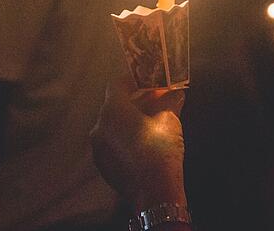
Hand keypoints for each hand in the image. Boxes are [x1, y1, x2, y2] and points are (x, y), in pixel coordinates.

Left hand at [90, 75, 187, 211]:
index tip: (150, 79)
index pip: (118, 83)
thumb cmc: (160, 150)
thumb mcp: (169, 119)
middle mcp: (99, 126)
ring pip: (114, 124)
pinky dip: (126, 136)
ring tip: (155, 120)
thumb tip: (176, 92)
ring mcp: (98, 147)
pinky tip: (145, 140)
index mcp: (112, 110)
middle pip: (116, 104)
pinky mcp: (103, 164)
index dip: (135, 79)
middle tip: (158, 98)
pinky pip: (113, 142)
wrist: (154, 194)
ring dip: (132, 118)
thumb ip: (169, 100)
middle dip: (137, 99)